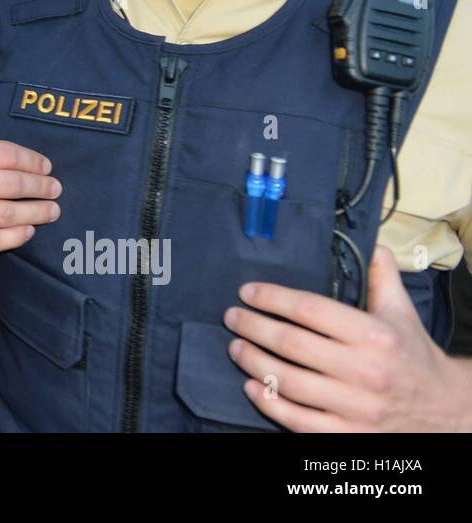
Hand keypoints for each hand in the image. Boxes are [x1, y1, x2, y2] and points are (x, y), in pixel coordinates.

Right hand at [0, 128, 61, 257]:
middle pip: (12, 184)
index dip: (33, 161)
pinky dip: (15, 236)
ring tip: (51, 211)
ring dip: (36, 212)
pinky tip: (28, 231)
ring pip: (6, 213)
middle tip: (56, 190)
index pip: (6, 154)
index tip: (46, 167)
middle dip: (40, 187)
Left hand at [225, 245, 471, 430]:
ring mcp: (356, 407)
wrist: (444, 409)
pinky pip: (298, 420)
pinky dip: (269, 403)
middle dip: (253, 327)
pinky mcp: (348, 434)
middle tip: (232, 317)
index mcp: (375, 336)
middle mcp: (365, 371)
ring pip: (288, 382)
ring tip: (235, 347)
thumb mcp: (400, 312)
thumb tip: (368, 242)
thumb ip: (381, 275)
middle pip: (291, 344)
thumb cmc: (412, 355)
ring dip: (253, 362)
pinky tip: (252, 387)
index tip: (248, 292)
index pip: (310, 309)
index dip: (272, 298)